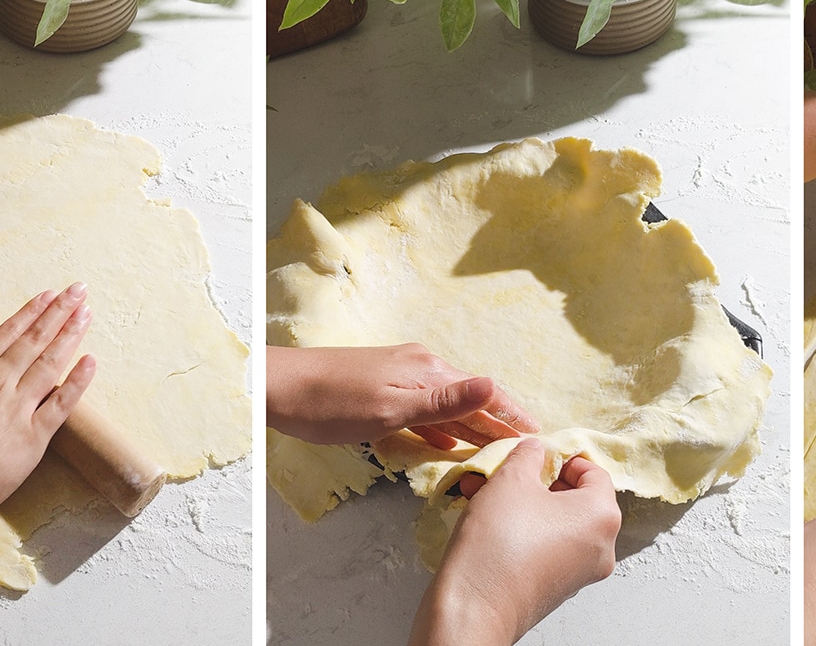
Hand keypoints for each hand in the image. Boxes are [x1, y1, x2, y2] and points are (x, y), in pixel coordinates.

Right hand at [0, 283, 96, 517]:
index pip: (8, 332)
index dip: (32, 312)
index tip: (52, 294)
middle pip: (35, 341)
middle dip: (59, 313)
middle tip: (80, 291)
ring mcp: (19, 408)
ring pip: (51, 364)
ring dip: (70, 336)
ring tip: (87, 314)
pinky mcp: (34, 436)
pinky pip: (62, 404)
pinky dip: (78, 382)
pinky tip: (91, 362)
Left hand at [265, 344, 539, 448]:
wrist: (276, 386)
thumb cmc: (330, 403)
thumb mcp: (391, 410)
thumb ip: (444, 404)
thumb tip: (495, 386)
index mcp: (428, 371)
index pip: (484, 394)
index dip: (512, 415)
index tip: (540, 434)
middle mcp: (421, 367)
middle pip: (470, 399)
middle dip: (498, 421)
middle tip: (527, 446)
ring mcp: (401, 376)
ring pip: (448, 405)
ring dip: (472, 426)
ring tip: (496, 448)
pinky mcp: (383, 388)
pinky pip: (426, 409)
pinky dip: (443, 426)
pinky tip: (445, 441)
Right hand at [410, 439, 620, 644]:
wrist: (475, 608)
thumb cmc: (499, 543)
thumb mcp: (511, 480)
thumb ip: (528, 455)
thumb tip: (535, 450)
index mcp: (602, 516)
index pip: (594, 471)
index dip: (562, 458)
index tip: (535, 455)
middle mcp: (601, 546)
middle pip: (574, 498)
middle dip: (535, 481)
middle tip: (504, 472)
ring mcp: (580, 571)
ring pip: (555, 522)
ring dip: (521, 503)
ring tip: (482, 491)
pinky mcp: (556, 587)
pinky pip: (545, 546)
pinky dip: (521, 529)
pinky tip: (486, 519)